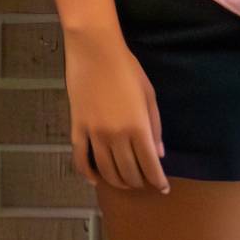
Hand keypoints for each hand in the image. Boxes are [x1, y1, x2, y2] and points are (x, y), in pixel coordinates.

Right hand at [65, 25, 167, 192]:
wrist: (94, 51)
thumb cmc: (127, 69)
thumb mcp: (149, 96)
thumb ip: (155, 127)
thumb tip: (158, 153)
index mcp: (138, 127)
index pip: (149, 165)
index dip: (158, 181)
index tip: (163, 188)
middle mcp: (116, 136)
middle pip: (128, 171)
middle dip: (138, 182)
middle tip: (143, 183)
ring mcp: (94, 133)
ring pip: (105, 169)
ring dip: (116, 182)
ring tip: (124, 183)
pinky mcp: (77, 127)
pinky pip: (80, 157)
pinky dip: (87, 173)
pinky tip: (95, 180)